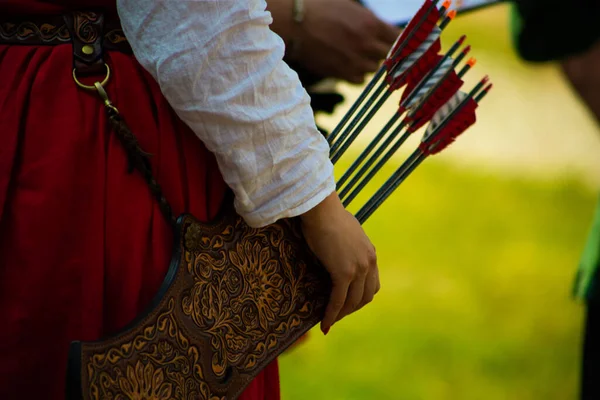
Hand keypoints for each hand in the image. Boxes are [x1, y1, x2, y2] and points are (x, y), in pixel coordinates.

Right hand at [290, 0, 400, 83]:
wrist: (295, 24)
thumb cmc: (320, 8)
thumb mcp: (350, 6)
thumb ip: (370, 21)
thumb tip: (382, 30)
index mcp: (372, 24)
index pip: (399, 38)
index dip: (400, 41)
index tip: (397, 42)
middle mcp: (367, 44)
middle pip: (389, 56)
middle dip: (385, 52)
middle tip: (375, 48)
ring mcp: (355, 61)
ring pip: (374, 69)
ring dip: (369, 63)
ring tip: (357, 55)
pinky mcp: (342, 73)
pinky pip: (359, 80)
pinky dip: (356, 74)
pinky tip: (348, 64)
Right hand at [299, 191, 379, 333]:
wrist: (320, 209)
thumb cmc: (326, 216)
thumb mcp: (344, 232)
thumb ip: (346, 245)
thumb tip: (336, 249)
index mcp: (370, 253)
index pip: (372, 284)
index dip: (360, 298)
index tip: (347, 304)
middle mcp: (369, 262)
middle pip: (366, 296)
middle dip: (352, 309)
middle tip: (336, 315)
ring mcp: (358, 268)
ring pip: (353, 302)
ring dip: (342, 314)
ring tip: (329, 321)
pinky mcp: (344, 272)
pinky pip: (338, 300)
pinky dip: (331, 314)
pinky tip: (324, 323)